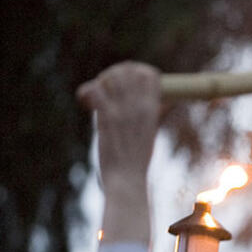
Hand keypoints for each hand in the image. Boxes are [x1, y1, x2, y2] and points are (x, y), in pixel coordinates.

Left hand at [77, 62, 161, 243]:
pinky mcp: (106, 119)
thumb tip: (165, 103)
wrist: (127, 181)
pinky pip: (96, 91)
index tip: (128, 78)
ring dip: (101, 82)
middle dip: (116, 72)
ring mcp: (123, 112)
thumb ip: (155, 115)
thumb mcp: (151, 134)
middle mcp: (139, 107)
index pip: (148, 75)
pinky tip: (85, 103)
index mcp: (153, 111)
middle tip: (107, 85)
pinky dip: (88, 92)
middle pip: (128, 70)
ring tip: (97, 95)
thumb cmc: (137, 162)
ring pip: (111, 77)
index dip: (136, 71)